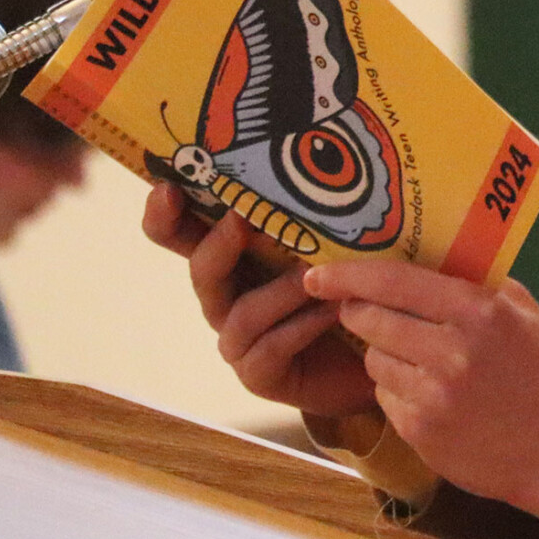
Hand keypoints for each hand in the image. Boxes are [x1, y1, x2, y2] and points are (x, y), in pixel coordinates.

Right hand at [141, 183, 376, 418]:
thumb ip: (311, 213)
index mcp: (229, 259)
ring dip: (281, 289)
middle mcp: (223, 298)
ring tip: (316, 274)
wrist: (375, 354)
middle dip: (219, 243)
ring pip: (242, 312)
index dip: (163, 214)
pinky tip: (333, 310)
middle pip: (201, 269)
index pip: (179, 234)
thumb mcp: (327, 244)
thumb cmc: (344, 289)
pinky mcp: (258, 375)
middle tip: (242, 218)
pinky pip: (271, 347)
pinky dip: (303, 325)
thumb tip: (317, 163)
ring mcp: (236, 341)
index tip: (166, 187)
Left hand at [304, 259, 538, 538]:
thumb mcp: (523, 314)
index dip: (347, 274)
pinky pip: (385, 397)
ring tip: (418, 360)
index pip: (393, 281)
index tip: (318, 273)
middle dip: (359, 312)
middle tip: (362, 311)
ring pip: (372, 360)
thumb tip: (425, 253)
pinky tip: (431, 396)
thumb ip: (477, 282)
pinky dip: (398, 391)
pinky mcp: (420, 432)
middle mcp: (452, 352)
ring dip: (382, 354)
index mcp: (478, 312)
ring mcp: (433, 396)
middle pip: (369, 319)